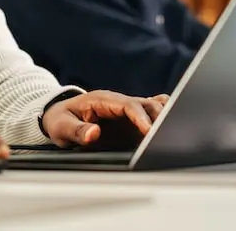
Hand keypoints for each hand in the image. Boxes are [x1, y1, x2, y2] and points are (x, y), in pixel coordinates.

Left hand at [41, 90, 167, 148]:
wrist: (59, 116)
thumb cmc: (60, 120)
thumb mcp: (62, 127)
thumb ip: (77, 131)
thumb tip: (94, 134)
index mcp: (103, 100)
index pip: (128, 105)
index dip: (141, 117)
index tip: (149, 131)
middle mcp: (118, 102)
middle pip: (146, 104)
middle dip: (158, 117)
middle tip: (167, 135)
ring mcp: (126, 110)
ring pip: (153, 107)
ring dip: (164, 117)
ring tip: (175, 131)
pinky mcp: (131, 120)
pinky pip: (151, 112)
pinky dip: (164, 116)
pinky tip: (174, 126)